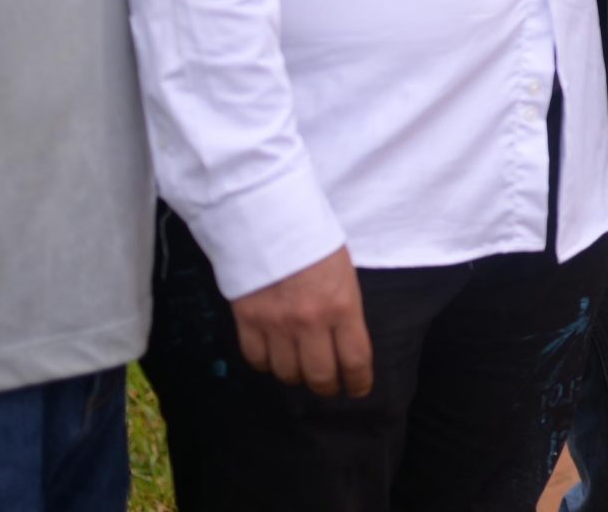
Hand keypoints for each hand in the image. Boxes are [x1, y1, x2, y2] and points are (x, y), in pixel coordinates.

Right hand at [230, 246, 372, 397]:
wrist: (270, 218)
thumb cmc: (314, 240)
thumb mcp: (344, 273)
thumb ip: (344, 309)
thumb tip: (344, 341)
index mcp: (342, 306)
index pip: (355, 361)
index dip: (359, 383)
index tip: (359, 389)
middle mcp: (310, 322)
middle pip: (320, 376)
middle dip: (328, 387)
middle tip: (330, 387)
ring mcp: (276, 325)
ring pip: (286, 373)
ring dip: (296, 376)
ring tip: (301, 369)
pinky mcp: (247, 322)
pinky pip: (257, 360)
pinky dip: (266, 364)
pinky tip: (274, 356)